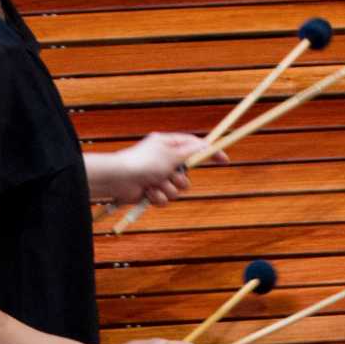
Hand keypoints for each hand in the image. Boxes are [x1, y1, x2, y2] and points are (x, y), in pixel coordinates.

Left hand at [95, 132, 226, 207]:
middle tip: (169, 174)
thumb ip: (193, 150)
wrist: (120, 179)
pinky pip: (166, 198)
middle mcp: (164, 160)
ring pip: (178, 189)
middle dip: (180, 178)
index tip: (224, 160)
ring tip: (154, 183)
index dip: (209, 152)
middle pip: (188, 174)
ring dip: (168, 188)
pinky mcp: (153, 191)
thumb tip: (208, 145)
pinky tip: (147, 192)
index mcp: (168, 144)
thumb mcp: (172, 152)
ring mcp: (158, 176)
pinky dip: (158, 197)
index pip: (194, 146)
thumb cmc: (144, 162)